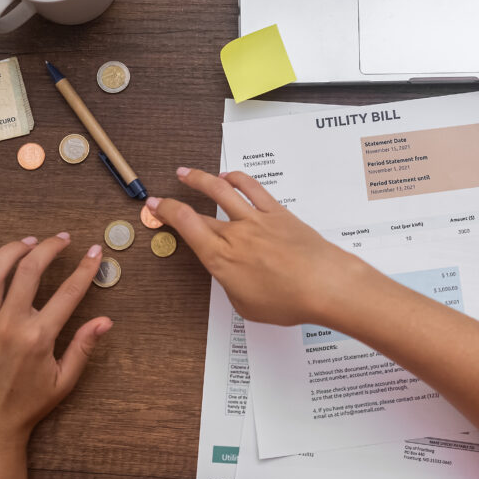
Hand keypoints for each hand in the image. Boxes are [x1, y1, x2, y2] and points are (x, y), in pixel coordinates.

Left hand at [0, 233, 111, 453]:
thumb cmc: (27, 405)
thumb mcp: (64, 381)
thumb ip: (84, 347)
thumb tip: (105, 321)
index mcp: (38, 338)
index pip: (68, 292)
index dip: (85, 268)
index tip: (95, 252)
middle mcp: (10, 324)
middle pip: (30, 270)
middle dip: (50, 248)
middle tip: (63, 239)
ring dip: (14, 249)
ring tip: (30, 242)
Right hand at [146, 168, 366, 326]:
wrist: (324, 284)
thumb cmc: (289, 301)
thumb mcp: (246, 305)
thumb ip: (232, 284)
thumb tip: (231, 273)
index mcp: (221, 259)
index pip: (185, 226)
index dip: (165, 212)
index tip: (154, 206)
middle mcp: (235, 234)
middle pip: (198, 212)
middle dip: (176, 202)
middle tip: (164, 198)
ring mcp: (256, 220)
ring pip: (221, 189)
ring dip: (200, 178)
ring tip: (188, 173)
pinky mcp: (278, 212)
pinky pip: (253, 188)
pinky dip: (237, 179)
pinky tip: (228, 176)